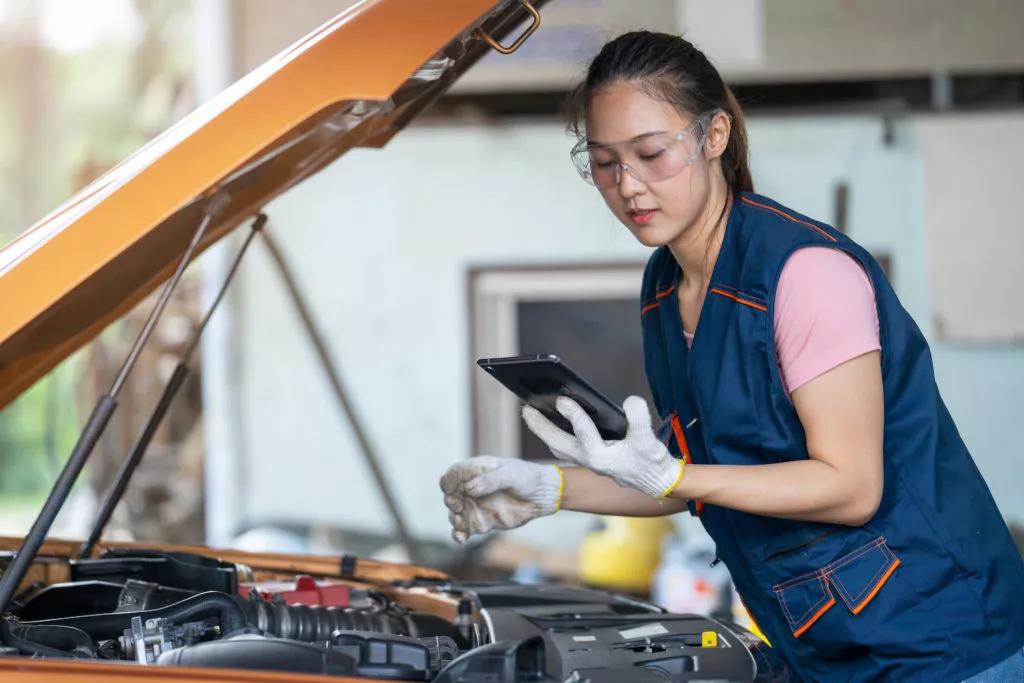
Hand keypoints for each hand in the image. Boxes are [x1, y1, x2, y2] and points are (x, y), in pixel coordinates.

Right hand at [440, 455, 563, 544]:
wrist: (542, 496)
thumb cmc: (527, 478)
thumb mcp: (510, 474)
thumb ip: (490, 480)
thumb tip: (468, 489)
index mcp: (476, 471)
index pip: (453, 474)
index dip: (449, 482)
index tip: (452, 490)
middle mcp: (472, 488)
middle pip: (450, 495)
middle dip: (450, 501)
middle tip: (459, 507)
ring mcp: (476, 506)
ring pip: (455, 513)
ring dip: (453, 518)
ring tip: (460, 522)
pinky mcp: (481, 522)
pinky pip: (465, 530)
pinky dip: (459, 535)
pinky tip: (461, 538)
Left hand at [522, 395, 683, 498]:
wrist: (658, 481)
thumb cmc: (652, 461)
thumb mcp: (649, 440)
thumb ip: (640, 419)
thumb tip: (630, 400)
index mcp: (602, 458)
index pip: (584, 434)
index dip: (574, 415)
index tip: (562, 399)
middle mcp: (590, 461)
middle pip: (558, 443)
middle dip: (541, 427)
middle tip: (525, 408)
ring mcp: (588, 461)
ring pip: (559, 446)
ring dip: (544, 431)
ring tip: (531, 413)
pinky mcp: (591, 458)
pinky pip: (566, 446)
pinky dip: (555, 434)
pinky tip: (553, 420)